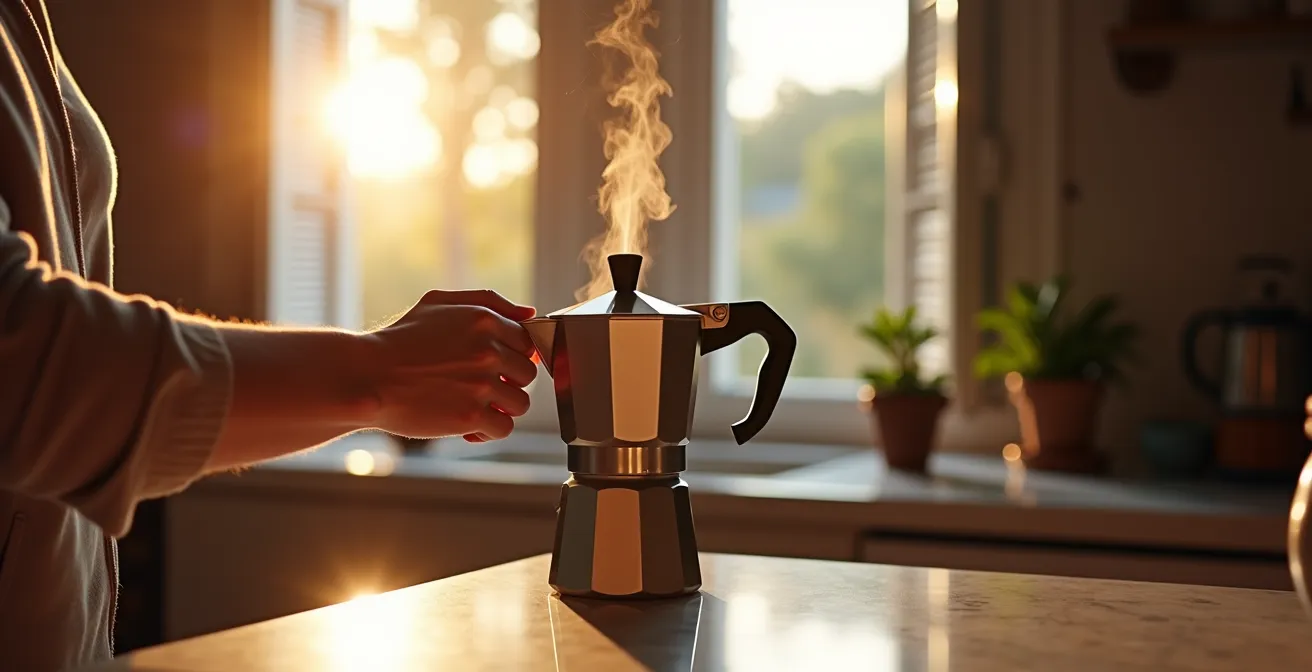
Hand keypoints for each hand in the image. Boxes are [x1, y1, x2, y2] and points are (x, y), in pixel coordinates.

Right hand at [367, 289, 537, 441]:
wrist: (367, 375)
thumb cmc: (400, 340)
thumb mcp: (439, 303)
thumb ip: (488, 302)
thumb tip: (529, 315)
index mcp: (484, 320)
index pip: (527, 343)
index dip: (512, 358)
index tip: (494, 367)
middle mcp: (488, 350)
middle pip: (527, 374)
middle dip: (507, 383)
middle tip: (478, 387)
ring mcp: (481, 384)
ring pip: (520, 403)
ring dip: (500, 408)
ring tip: (473, 406)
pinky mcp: (471, 415)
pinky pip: (504, 427)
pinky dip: (488, 431)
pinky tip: (468, 426)